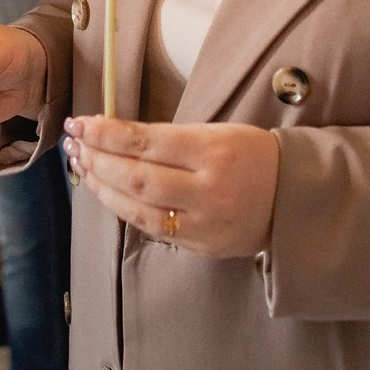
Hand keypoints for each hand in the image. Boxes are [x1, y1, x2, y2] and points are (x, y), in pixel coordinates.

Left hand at [63, 116, 279, 259]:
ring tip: (82, 167)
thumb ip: (171, 139)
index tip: (81, 123)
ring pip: (139, 208)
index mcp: (213, 150)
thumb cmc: (252, 156)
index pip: (147, 142)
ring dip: (103, 187)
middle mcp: (207, 188)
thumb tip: (116, 136)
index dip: (108, 134)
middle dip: (98, 160)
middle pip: (138, 177)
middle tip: (74, 144)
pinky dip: (124, 210)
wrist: (295, 197)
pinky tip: (106, 193)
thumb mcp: (219, 132)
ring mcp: (203, 222)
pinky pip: (152, 229)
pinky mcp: (201, 245)